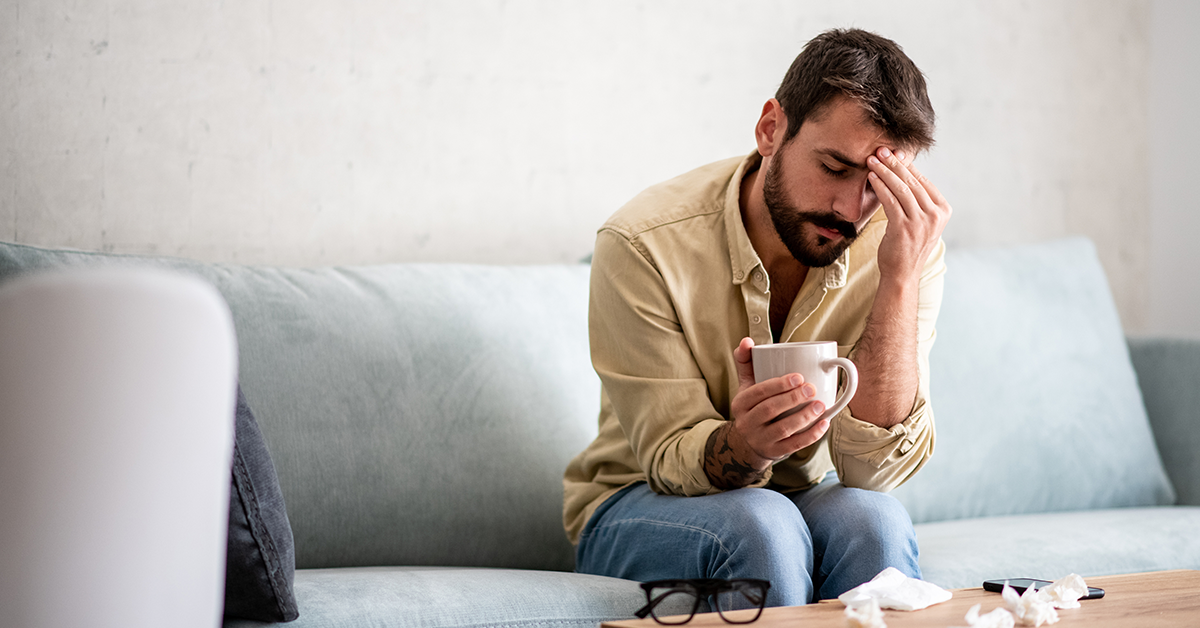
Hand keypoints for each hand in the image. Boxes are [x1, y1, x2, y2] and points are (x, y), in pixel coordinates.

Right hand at [704, 337, 831, 488]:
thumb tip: (747, 340)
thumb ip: (746, 362)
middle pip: (769, 410)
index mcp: (741, 404)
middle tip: (812, 388)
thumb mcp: (745, 386)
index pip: (757, 393)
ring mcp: (761, 440)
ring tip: (820, 405)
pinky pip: (794, 445)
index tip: (798, 376)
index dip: (778, 385)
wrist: (746, 445)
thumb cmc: (752, 408)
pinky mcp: (775, 452)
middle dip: (793, 398)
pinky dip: (810, 435)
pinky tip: (823, 424)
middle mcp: (747, 423)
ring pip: (782, 429)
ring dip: (804, 417)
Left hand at [866, 147, 951, 282]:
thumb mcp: (921, 222)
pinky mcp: (904, 228)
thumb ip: (919, 201)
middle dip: (894, 163)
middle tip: (880, 150)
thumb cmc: (908, 246)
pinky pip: (890, 200)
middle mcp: (935, 215)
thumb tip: (904, 171)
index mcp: (943, 211)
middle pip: (912, 182)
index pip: (923, 181)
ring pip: (900, 188)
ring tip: (872, 160)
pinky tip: (871, 177)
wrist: (902, 274)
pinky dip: (879, 186)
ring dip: (884, 171)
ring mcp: (921, 222)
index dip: (907, 165)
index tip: (893, 153)